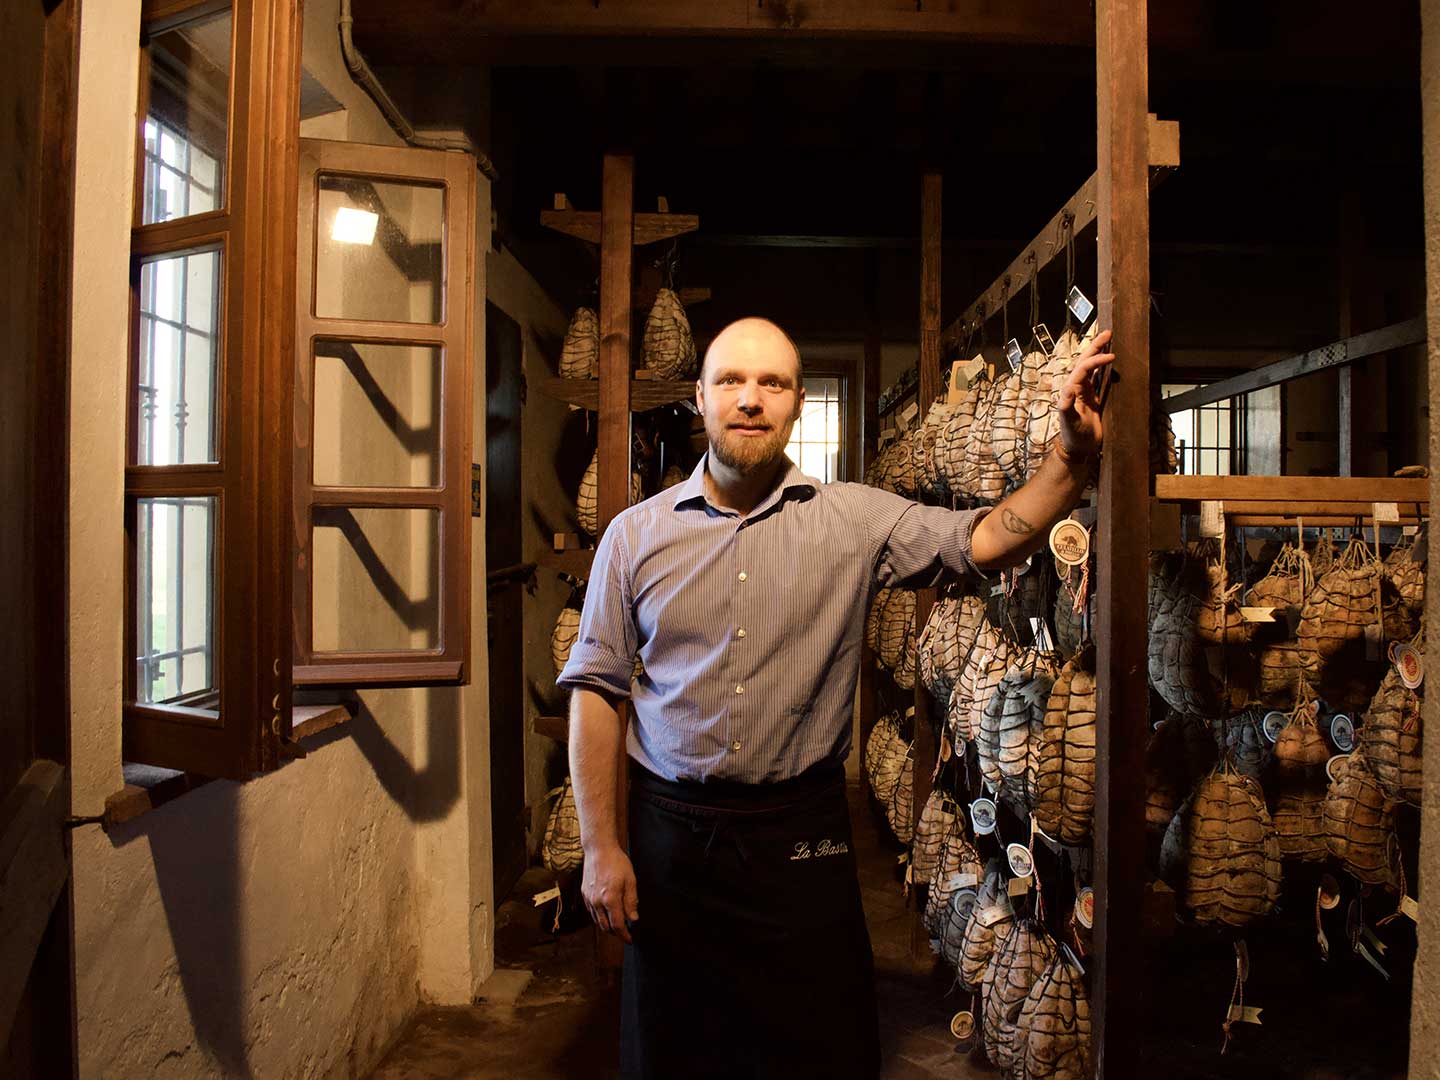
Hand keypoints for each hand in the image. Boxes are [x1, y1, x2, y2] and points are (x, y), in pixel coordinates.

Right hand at [582, 843, 638, 942]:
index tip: (630, 939)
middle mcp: (597, 902)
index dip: (624, 935)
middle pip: (606, 927)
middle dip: (616, 933)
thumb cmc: (617, 862)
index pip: (617, 925)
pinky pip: (592, 912)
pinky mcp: (584, 894)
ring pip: (597, 921)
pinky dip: (599, 917)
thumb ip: (631, 901)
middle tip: (626, 933)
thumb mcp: (630, 880)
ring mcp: (589, 898)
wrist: (598, 849)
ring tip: (617, 924)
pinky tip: (607, 913)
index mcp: (610, 899)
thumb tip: (633, 919)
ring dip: (607, 926)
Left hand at [1056, 328, 1114, 460]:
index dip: (1095, 360)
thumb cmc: (1073, 436)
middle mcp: (1077, 387)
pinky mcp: (1093, 397)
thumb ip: (1067, 406)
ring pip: (1091, 366)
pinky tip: (1112, 360)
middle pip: (1085, 361)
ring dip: (1099, 352)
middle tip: (1108, 332)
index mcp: (1071, 390)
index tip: (1111, 356)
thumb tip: (1067, 389)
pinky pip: (1098, 377)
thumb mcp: (1069, 422)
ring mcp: (1085, 391)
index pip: (1083, 368)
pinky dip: (1104, 367)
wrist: (1079, 449)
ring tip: (1109, 339)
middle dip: (1095, 346)